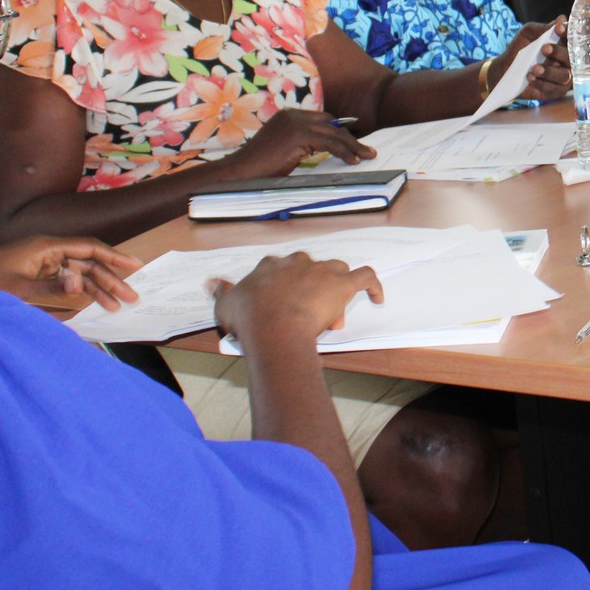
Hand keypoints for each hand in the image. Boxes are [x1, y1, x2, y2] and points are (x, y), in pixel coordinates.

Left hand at [0, 236, 141, 310]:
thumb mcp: (17, 289)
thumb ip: (52, 287)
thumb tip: (80, 284)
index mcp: (44, 247)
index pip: (88, 247)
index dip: (113, 256)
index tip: (134, 266)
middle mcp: (45, 252)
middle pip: (86, 263)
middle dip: (109, 279)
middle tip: (130, 297)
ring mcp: (38, 264)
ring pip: (76, 275)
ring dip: (95, 289)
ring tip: (114, 306)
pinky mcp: (31, 277)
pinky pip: (62, 283)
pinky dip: (77, 293)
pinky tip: (89, 305)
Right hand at [211, 252, 383, 342]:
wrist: (273, 326)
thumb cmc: (249, 318)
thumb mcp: (226, 304)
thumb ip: (222, 292)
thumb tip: (211, 283)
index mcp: (271, 266)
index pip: (279, 269)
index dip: (281, 289)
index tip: (279, 308)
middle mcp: (298, 263)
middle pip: (308, 269)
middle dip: (308, 290)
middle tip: (304, 317)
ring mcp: (321, 272)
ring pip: (335, 270)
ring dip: (335, 287)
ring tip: (332, 313)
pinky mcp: (342, 285)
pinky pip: (365, 277)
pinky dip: (373, 286)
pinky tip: (377, 297)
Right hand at [227, 108, 375, 178]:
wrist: (240, 172)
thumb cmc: (260, 167)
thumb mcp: (286, 150)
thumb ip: (304, 144)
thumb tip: (329, 150)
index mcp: (289, 115)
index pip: (324, 120)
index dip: (341, 131)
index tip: (356, 143)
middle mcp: (293, 115)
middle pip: (331, 124)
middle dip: (351, 138)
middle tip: (368, 151)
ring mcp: (295, 123)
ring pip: (333, 133)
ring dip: (353, 146)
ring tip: (366, 156)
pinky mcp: (297, 135)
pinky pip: (329, 143)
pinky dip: (344, 152)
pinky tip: (352, 160)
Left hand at [497, 18, 571, 100]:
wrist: (504, 69)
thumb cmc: (519, 49)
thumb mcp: (528, 34)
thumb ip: (544, 28)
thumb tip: (562, 19)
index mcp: (562, 46)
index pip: (573, 39)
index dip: (569, 34)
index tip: (558, 28)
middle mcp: (566, 62)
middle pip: (572, 59)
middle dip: (559, 53)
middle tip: (544, 48)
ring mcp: (561, 78)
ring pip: (565, 76)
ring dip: (549, 72)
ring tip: (533, 68)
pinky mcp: (554, 92)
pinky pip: (554, 89)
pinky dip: (542, 83)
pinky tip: (530, 78)